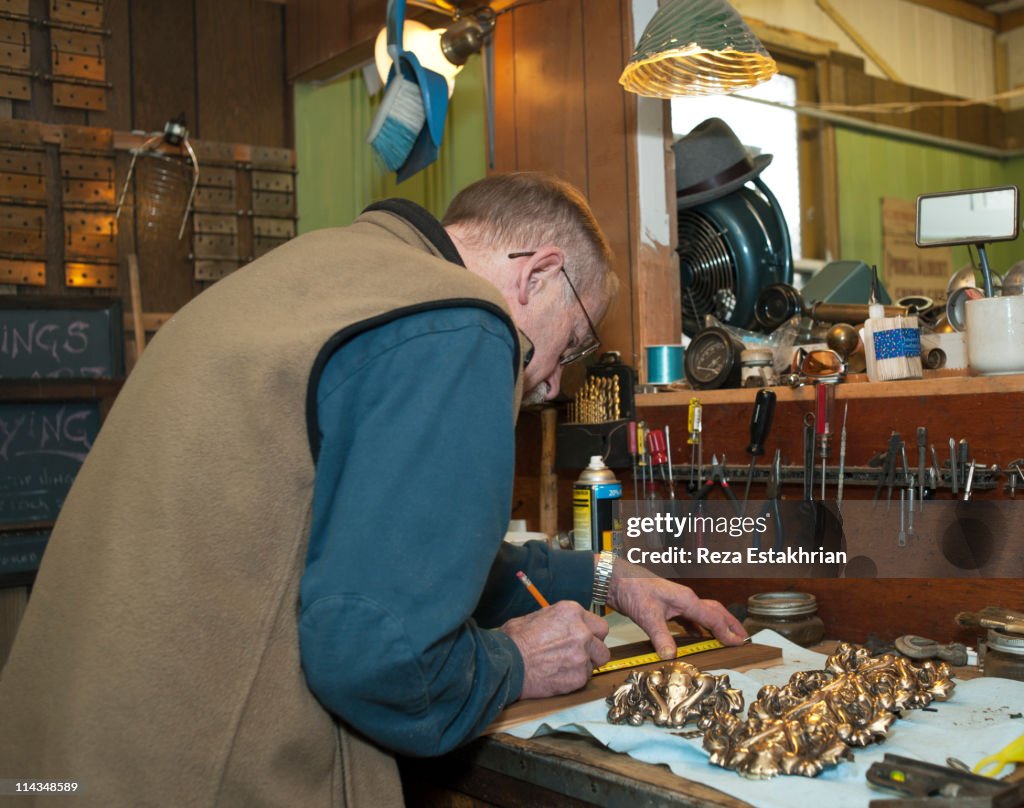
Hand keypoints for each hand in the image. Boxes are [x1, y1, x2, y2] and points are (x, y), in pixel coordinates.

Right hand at [499, 600, 610, 698]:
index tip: (584, 639)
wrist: (508, 664)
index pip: (598, 624)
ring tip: (565, 665)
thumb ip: (558, 620)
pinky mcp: (579, 676)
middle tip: (579, 654)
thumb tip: (563, 625)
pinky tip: (558, 675)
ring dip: (584, 665)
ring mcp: (582, 655)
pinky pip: (584, 679)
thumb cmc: (515, 640)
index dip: (591, 633)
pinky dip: (574, 678)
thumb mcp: (536, 616)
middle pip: (602, 644)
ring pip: (595, 662)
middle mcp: (582, 632)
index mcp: (572, 612)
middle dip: (594, 649)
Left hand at [606, 559, 746, 658]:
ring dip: (715, 625)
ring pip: (702, 614)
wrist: (614, 578)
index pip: (712, 617)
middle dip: (729, 624)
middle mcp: (684, 598)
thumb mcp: (647, 616)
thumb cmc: (632, 589)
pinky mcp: (666, 606)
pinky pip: (688, 618)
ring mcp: (676, 601)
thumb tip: (671, 656)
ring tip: (726, 638)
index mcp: (685, 599)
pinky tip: (697, 636)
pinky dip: (697, 627)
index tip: (739, 642)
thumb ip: (661, 636)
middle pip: (714, 611)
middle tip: (742, 637)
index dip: (726, 631)